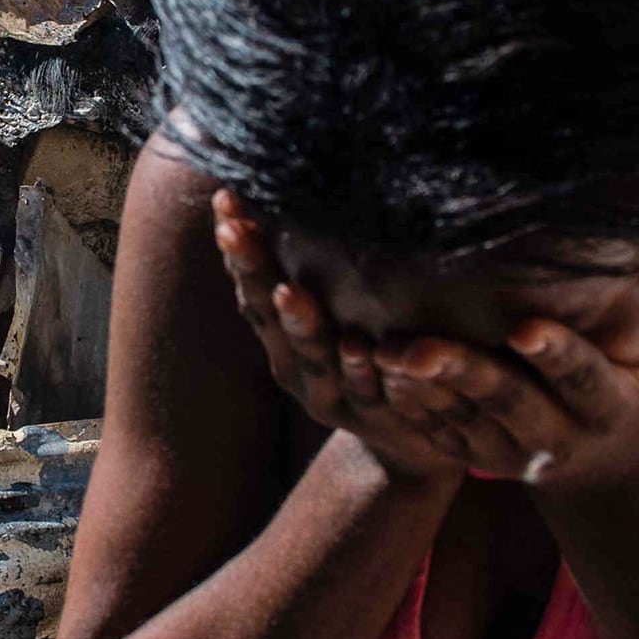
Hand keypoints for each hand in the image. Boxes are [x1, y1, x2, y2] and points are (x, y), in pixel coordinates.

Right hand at [211, 192, 469, 483]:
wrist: (413, 438)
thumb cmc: (368, 363)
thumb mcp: (333, 321)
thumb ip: (312, 275)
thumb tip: (296, 205)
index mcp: (280, 338)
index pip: (251, 285)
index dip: (237, 248)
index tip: (224, 200)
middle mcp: (294, 367)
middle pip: (268, 316)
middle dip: (252, 271)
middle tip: (234, 229)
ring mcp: (331, 395)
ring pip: (311, 356)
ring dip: (300, 323)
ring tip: (288, 291)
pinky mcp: (375, 418)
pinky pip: (367, 390)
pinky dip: (358, 370)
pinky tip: (355, 347)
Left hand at [375, 251, 638, 491]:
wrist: (594, 460)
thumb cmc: (637, 384)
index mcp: (607, 405)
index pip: (581, 377)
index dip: (555, 354)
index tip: (525, 327)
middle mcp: (556, 435)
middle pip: (506, 401)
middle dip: (463, 372)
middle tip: (418, 347)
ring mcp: (509, 452)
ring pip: (460, 419)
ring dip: (418, 389)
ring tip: (383, 352)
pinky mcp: (471, 456)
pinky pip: (433, 433)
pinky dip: (403, 406)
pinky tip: (373, 371)